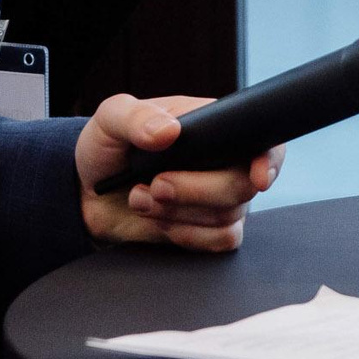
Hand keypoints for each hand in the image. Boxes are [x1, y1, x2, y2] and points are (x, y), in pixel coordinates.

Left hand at [77, 95, 282, 250]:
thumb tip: (168, 132)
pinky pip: (221, 241)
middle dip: (195, 190)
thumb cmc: (106, 150)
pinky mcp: (210, 229)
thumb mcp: (110, 120)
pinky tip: (160, 221)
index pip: (262, 140)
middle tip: (155, 184)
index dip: (268, 160)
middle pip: (242, 186)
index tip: (257, 178)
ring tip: (143, 198)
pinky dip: (187, 235)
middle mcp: (225, 162)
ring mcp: (220, 198)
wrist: (90, 196)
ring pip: (228, 217)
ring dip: (179, 213)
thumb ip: (135, 118)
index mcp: (214, 127)